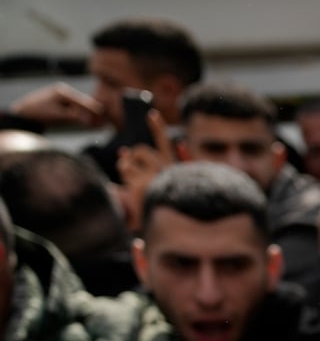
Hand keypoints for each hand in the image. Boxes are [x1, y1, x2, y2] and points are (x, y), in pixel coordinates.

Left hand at [8, 83, 102, 127]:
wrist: (23, 114)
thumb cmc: (38, 114)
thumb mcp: (58, 116)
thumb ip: (74, 117)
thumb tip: (88, 120)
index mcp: (62, 92)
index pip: (81, 101)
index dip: (92, 109)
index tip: (103, 114)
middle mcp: (61, 91)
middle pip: (80, 102)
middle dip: (90, 111)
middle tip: (101, 120)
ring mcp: (58, 96)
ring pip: (76, 105)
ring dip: (84, 113)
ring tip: (93, 122)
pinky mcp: (56, 101)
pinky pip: (71, 107)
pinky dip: (77, 113)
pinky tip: (83, 119)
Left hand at [117, 108, 175, 232]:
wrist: (164, 225)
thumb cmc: (162, 204)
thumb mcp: (157, 185)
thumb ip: (138, 169)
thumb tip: (123, 150)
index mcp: (174, 168)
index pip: (165, 143)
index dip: (158, 127)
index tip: (150, 115)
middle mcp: (166, 169)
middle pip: (141, 150)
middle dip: (135, 157)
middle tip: (137, 172)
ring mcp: (153, 175)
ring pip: (130, 158)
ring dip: (127, 166)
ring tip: (135, 182)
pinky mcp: (140, 183)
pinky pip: (124, 169)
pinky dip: (124, 175)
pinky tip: (130, 187)